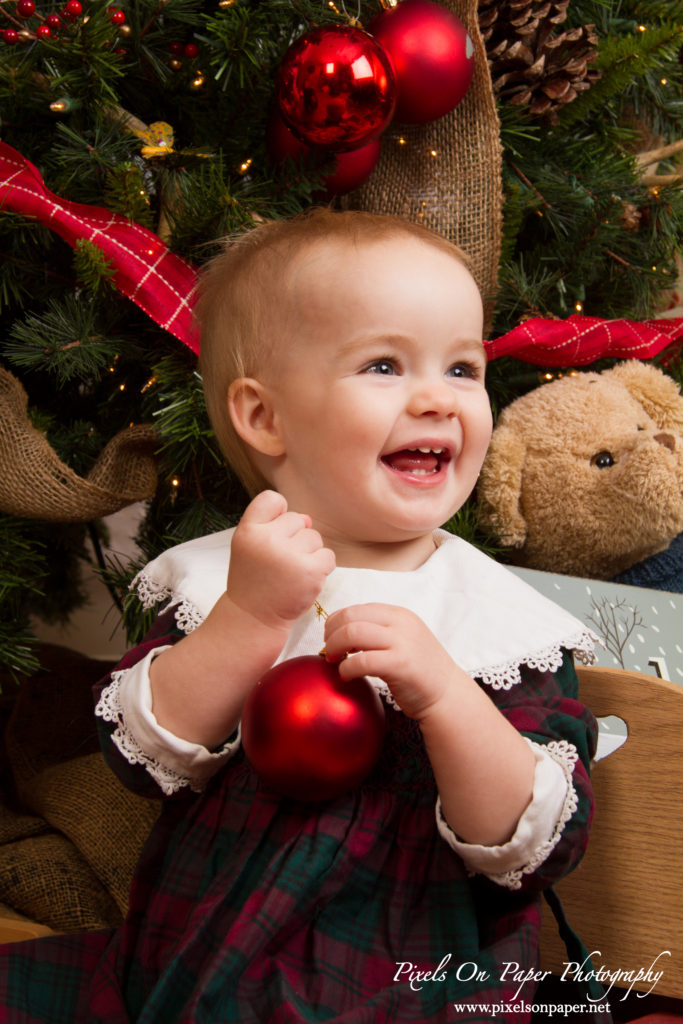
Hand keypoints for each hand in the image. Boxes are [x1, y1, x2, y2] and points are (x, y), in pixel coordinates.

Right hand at [227, 490, 335, 631]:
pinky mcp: (310, 571)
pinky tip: (303, 581)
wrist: (253, 619)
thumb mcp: (250, 546)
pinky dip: (321, 568)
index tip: (271, 537)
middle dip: (295, 539)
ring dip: (309, 554)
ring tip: (290, 574)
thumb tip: (308, 520)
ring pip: (315, 538)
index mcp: (248, 530)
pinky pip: (328, 556)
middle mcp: (267, 540)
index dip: (277, 515)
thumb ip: (273, 525)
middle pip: (298, 519)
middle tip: (279, 564)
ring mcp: (289, 556)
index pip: (271, 499)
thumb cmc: (255, 580)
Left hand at [323, 603, 457, 719]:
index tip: (330, 639)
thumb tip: (340, 632)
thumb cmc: (419, 671)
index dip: (335, 623)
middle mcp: (400, 623)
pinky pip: (362, 661)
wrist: (447, 694)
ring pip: (352, 633)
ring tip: (335, 661)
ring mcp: (402, 642)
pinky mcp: (401, 664)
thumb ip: (377, 631)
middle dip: (331, 633)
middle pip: (350, 617)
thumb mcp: (401, 640)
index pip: (356, 608)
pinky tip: (346, 676)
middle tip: (329, 651)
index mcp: (398, 614)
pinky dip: (346, 668)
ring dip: (335, 647)